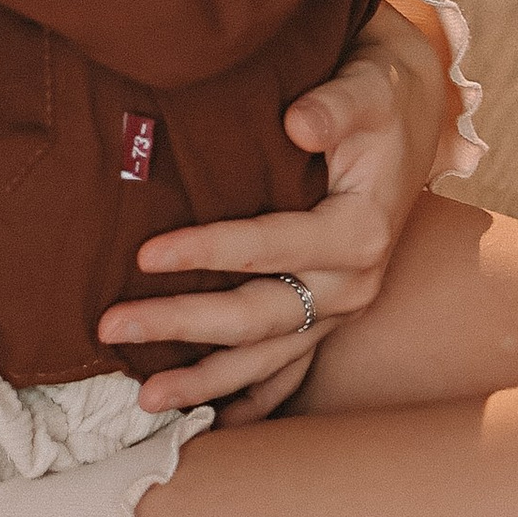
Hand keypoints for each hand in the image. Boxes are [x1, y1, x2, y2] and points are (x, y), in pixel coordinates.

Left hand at [95, 0, 448, 416]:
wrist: (406, 116)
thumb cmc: (375, 100)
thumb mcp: (364, 90)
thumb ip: (332, 107)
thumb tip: (297, 121)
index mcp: (359, 233)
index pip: (270, 247)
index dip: (206, 250)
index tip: (145, 254)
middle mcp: (352, 284)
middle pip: (257, 317)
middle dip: (182, 325)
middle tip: (112, 327)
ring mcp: (339, 308)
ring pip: (267, 358)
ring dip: (206, 381)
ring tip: (145, 400)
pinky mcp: (327, 315)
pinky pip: (289, 370)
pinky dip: (251, 399)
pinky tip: (212, 426)